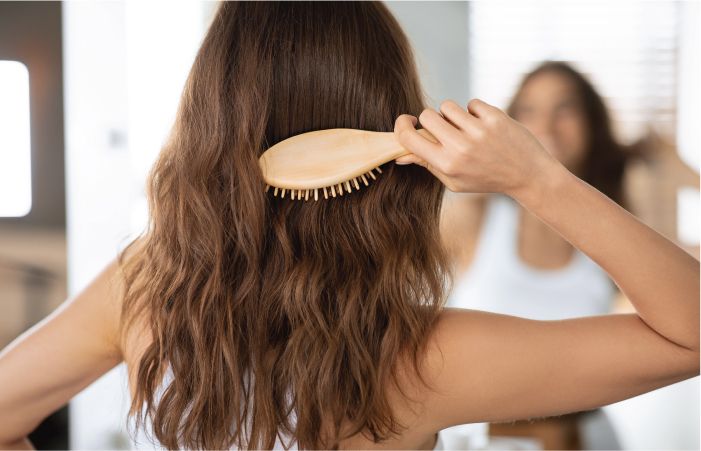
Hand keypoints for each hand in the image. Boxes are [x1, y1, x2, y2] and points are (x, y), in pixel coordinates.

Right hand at [394, 99, 561, 197]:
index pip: (409, 138)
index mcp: (447, 165)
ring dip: (452, 114)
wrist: (529, 175)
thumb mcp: (454, 181)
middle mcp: (461, 148)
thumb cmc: (487, 180)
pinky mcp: (495, 118)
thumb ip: (428, 165)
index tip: (408, 123)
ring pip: (447, 106)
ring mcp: (479, 131)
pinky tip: (483, 124)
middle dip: (430, 119)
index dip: (402, 126)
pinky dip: (474, 111)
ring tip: (464, 127)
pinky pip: (471, 103)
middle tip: (442, 128)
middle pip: (427, 115)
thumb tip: (400, 154)